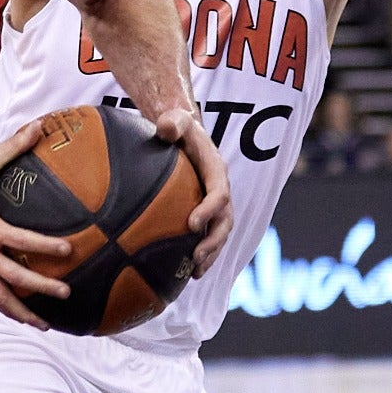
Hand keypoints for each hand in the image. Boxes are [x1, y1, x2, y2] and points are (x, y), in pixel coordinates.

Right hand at [0, 119, 73, 330]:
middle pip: (11, 276)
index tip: (68, 249)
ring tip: (46, 324)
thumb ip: (14, 145)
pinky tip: (27, 318)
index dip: (43, 245)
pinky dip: (8, 308)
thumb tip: (41, 125)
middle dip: (38, 286)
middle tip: (65, 292)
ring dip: (22, 311)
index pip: (18, 239)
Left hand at [153, 108, 232, 276]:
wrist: (181, 132)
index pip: (219, 192)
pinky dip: (202, 255)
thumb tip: (165, 128)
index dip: (209, 209)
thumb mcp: (175, 119)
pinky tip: (186, 273)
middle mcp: (221, 189)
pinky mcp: (206, 213)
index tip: (191, 224)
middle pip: (225, 220)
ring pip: (220, 233)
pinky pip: (209, 237)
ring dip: (211, 254)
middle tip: (195, 256)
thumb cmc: (176, 126)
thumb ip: (172, 123)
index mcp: (216, 169)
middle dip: (214, 241)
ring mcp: (215, 203)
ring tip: (194, 273)